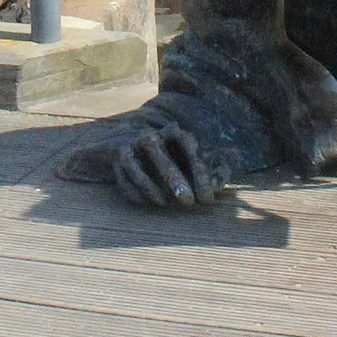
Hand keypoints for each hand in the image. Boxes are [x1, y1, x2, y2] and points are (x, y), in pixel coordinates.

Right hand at [113, 123, 228, 209]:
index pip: (187, 147)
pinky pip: (122, 178)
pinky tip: (150, 203)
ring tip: (164, 203)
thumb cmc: (173, 156)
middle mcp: (150, 137)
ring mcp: (130, 148)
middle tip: (188, 201)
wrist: (131, 143)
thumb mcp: (194, 159)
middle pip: (158, 153)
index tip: (207, 198)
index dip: (199, 172)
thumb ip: (212, 171)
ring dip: (149, 186)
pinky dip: (134, 192)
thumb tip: (218, 185)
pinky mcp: (117, 161)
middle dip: (172, 178)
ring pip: (134, 165)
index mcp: (174, 133)